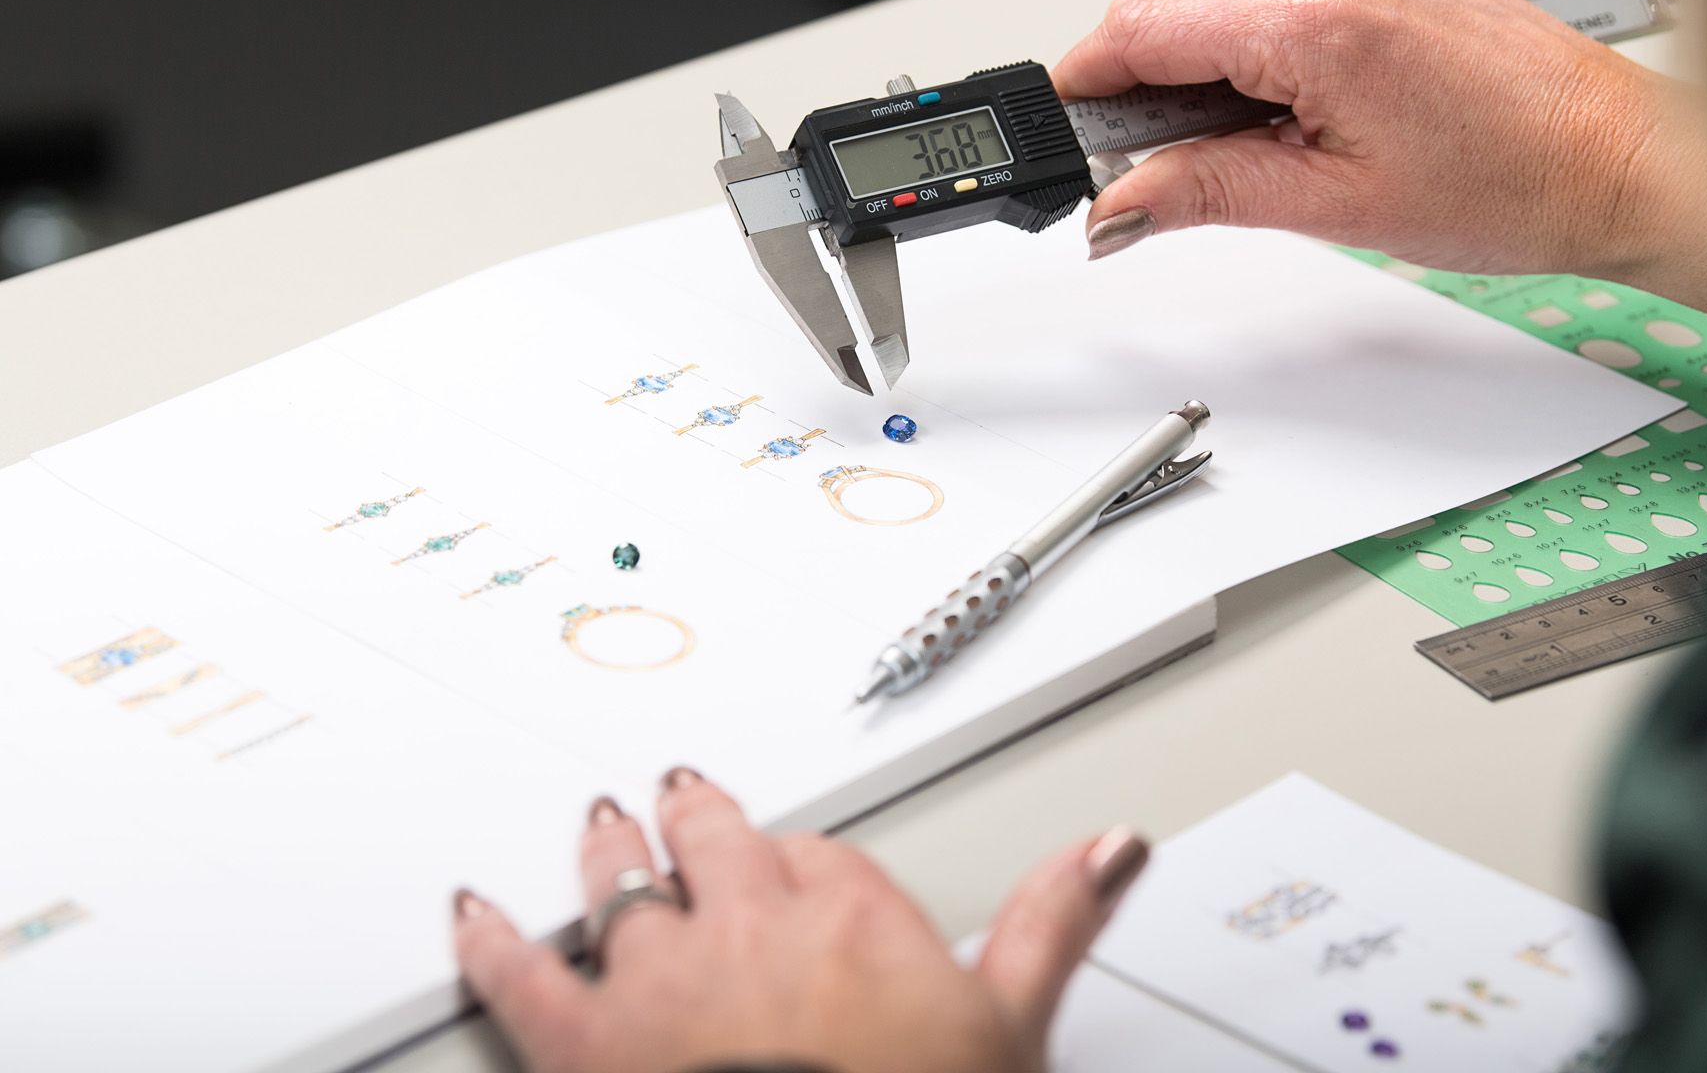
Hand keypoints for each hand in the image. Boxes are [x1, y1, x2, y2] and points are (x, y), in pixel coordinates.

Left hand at [452, 769, 1149, 1072]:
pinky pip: (522, 977)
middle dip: (697, 816)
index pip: (821, 852)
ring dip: (608, 850)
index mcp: (844, 912)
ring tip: (601, 820)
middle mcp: (744, 924)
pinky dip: (490, 943)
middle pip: (713, 844)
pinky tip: (470, 917)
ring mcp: (659, 981)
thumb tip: (1110, 851)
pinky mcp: (585, 1044)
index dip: (810, 860)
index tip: (806, 862)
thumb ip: (1053, 923)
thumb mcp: (1011, 1028)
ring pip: (620, 887)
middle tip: (681, 789)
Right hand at [1055, 0, 1706, 310]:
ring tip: (1226, 148)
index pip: (1144, 26)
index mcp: (1317, 18)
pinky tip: (1275, 110)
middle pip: (1170, 3)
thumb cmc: (1515, 183)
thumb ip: (1204, 192)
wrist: (1621, 164)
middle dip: (1135, 83)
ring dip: (1193, 68)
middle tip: (1143, 168)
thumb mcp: (1333, 209)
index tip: (1070, 141)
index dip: (1085, 86)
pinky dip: (1250, 48)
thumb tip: (1119, 204)